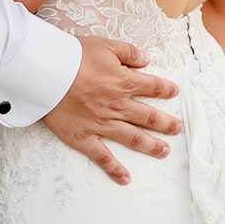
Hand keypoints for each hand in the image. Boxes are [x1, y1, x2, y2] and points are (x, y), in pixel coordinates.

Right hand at [43, 38, 180, 185]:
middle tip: (177, 128)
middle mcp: (118, 106)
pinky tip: (125, 179)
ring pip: (134, 139)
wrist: (47, 73)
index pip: (153, 87)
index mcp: (124, 82)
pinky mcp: (85, 138)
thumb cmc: (73, 56)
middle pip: (149, 117)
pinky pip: (103, 157)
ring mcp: (103, 124)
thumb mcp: (106, 45)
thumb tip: (146, 59)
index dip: (166, 89)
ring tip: (164, 151)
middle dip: (166, 124)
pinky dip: (115, 170)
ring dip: (151, 146)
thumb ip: (129, 52)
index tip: (174, 92)